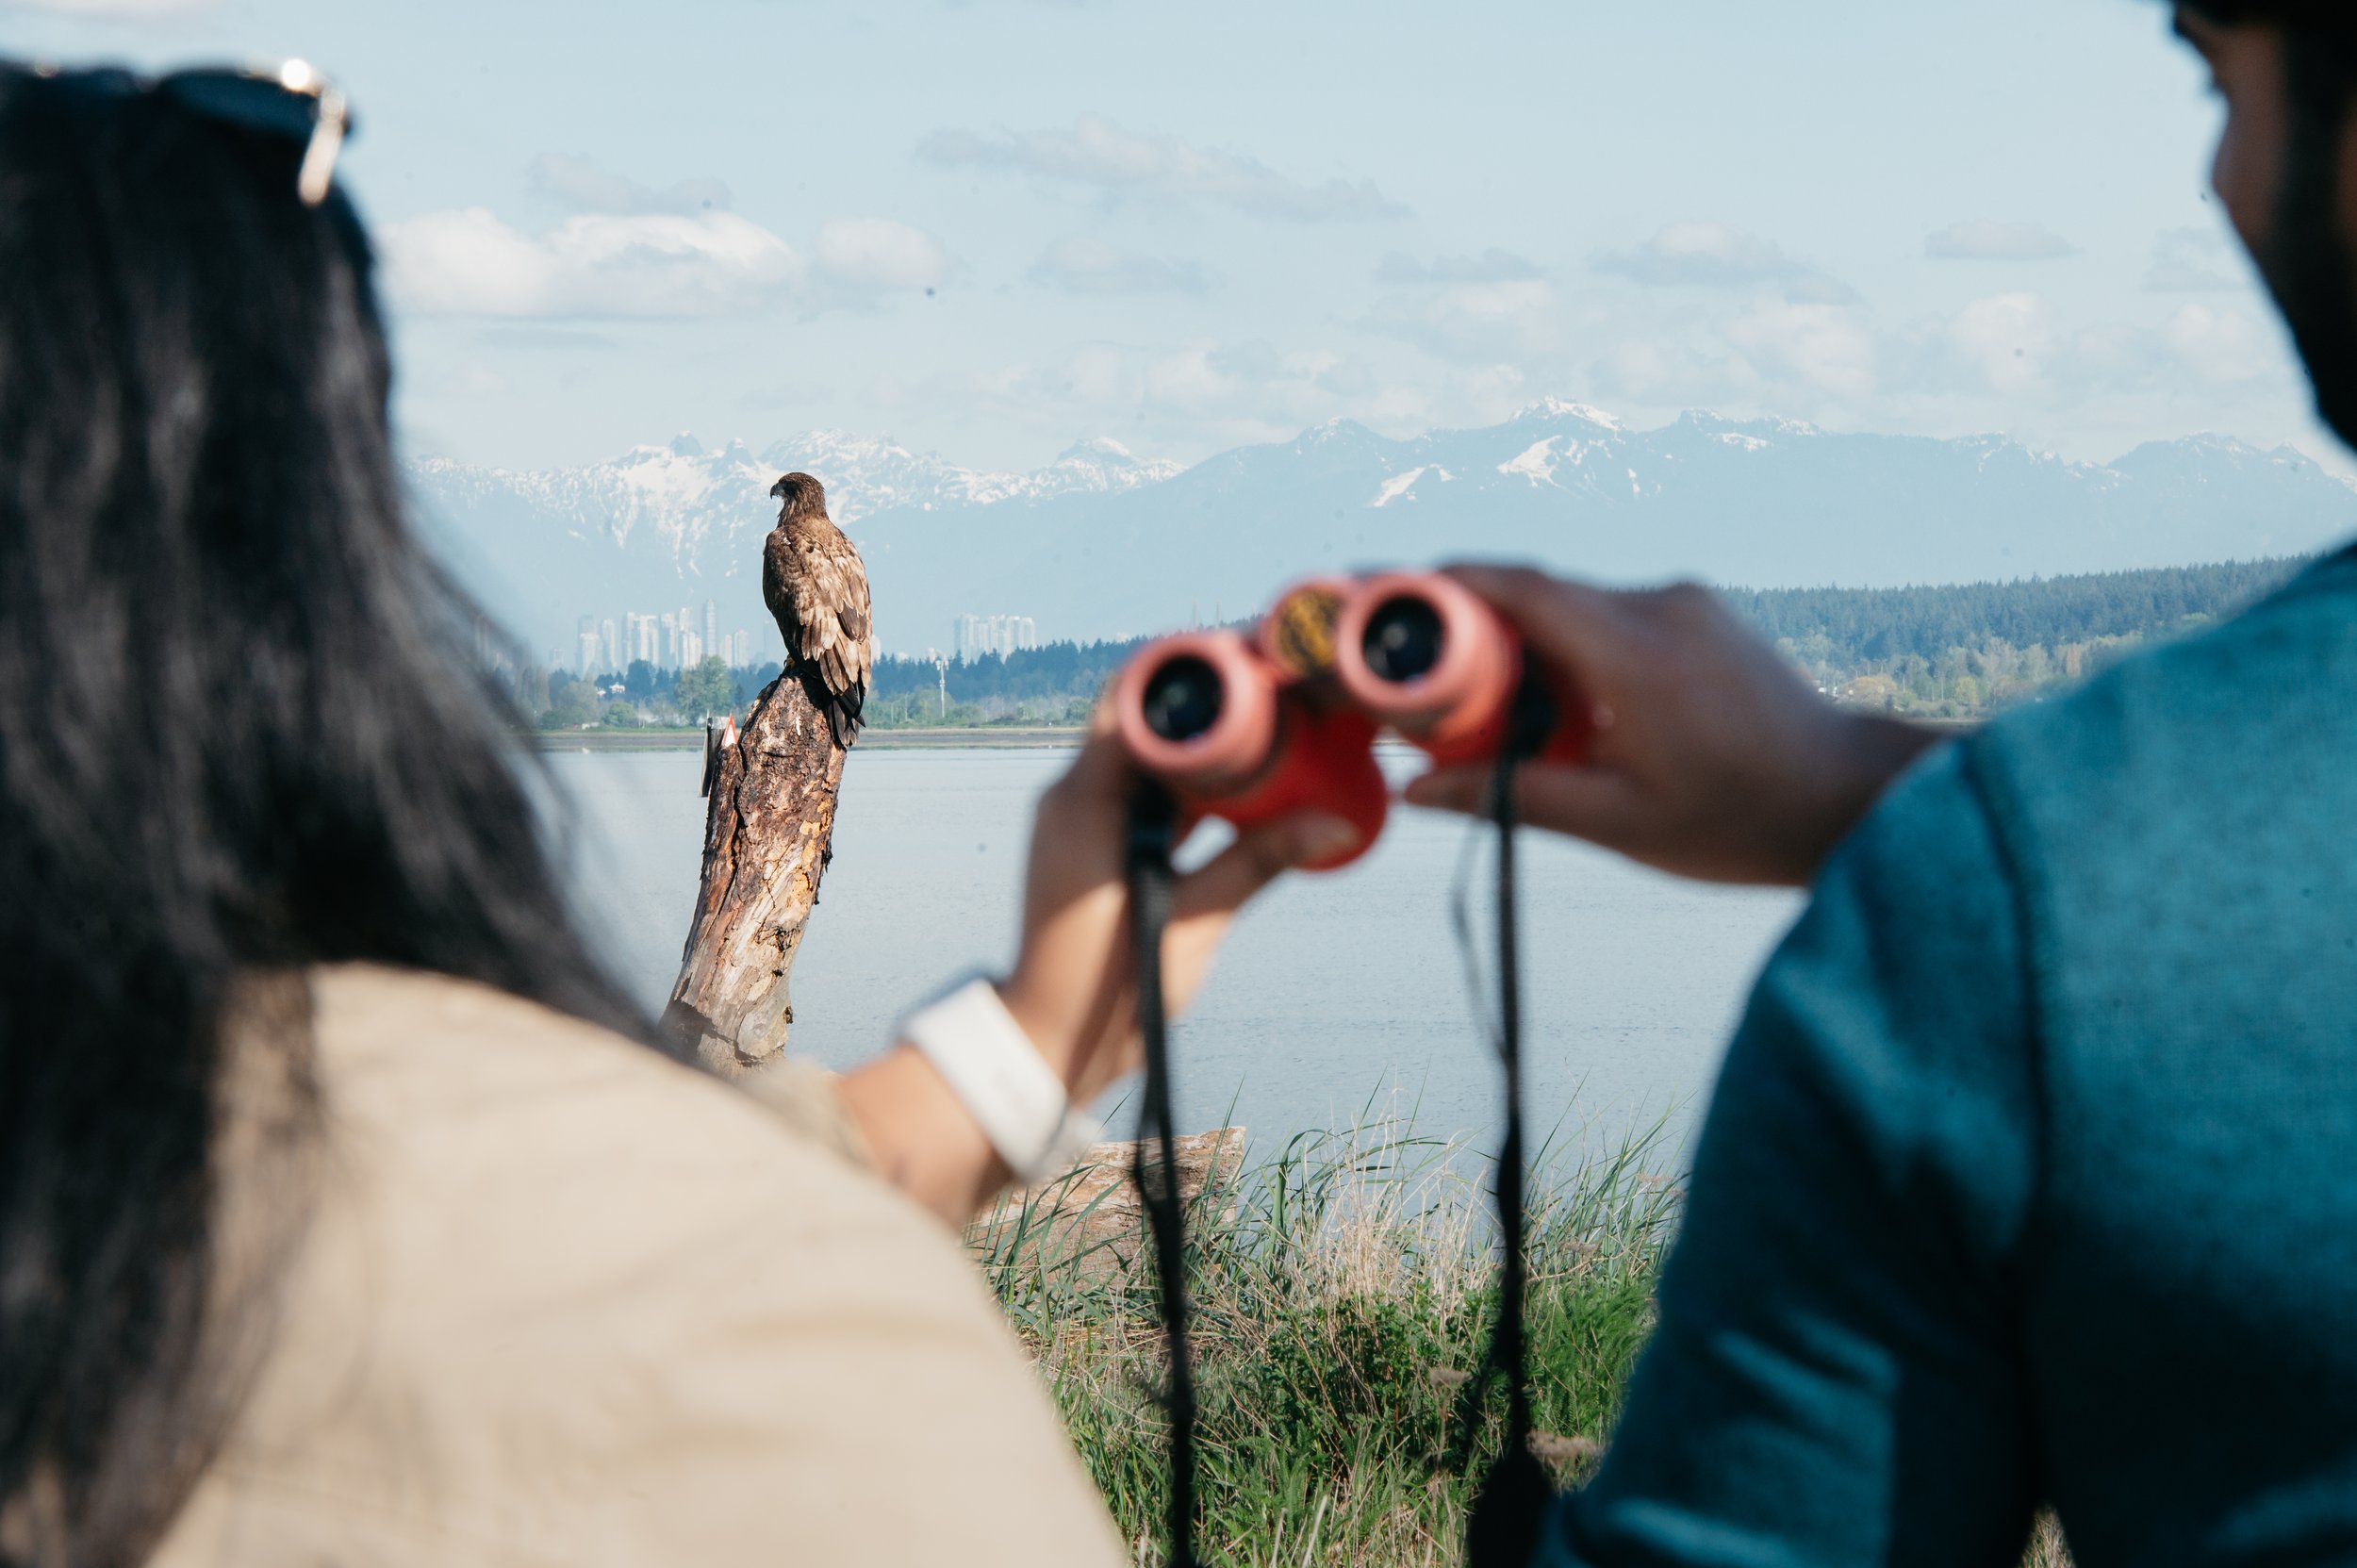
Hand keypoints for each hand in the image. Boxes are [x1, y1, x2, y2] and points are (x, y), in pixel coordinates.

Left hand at [841, 701, 1359, 1224]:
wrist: (1050, 1043)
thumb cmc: (1110, 988)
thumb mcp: (1194, 919)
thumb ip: (1260, 862)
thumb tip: (1338, 822)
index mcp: (1084, 798)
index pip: (1134, 699)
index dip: (1196, 672)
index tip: (1256, 659)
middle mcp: (1073, 795)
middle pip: (1143, 721)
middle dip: (1210, 705)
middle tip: (1279, 690)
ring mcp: (1079, 819)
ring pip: (1147, 758)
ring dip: (1202, 747)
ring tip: (1274, 727)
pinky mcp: (1093, 843)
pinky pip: (1144, 795)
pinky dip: (1188, 787)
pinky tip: (1243, 786)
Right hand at [1403, 565, 1941, 886]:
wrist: (1853, 798)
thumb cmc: (1742, 821)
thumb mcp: (1618, 823)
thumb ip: (1510, 798)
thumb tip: (1416, 790)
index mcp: (1636, 652)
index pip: (1519, 587)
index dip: (1439, 584)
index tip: (1377, 594)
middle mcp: (1660, 606)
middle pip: (1533, 592)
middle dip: (1462, 625)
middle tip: (1407, 670)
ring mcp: (1684, 603)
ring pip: (1568, 605)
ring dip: (1517, 643)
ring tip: (1480, 707)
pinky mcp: (1696, 614)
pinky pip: (1605, 615)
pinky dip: (1562, 648)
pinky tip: (1550, 706)